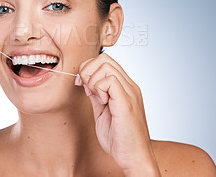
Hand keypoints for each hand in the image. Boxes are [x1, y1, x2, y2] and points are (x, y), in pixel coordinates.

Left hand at [75, 53, 159, 175]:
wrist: (134, 157)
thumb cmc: (119, 139)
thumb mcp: (101, 112)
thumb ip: (96, 96)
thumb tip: (85, 83)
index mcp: (124, 87)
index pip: (105, 61)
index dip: (88, 69)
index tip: (81, 85)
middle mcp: (129, 86)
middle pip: (104, 58)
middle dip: (87, 70)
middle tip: (85, 89)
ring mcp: (130, 92)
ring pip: (106, 66)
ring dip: (93, 80)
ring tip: (96, 98)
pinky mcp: (127, 102)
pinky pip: (110, 81)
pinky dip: (99, 89)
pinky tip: (102, 103)